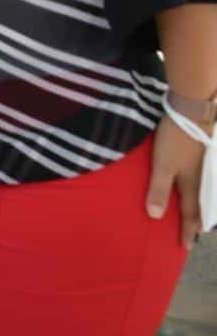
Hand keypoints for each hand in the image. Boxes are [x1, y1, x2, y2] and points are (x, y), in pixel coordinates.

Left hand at [147, 111, 206, 248]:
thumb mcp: (162, 165)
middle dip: (196, 222)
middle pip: (200, 206)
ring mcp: (202, 166)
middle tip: (194, 236)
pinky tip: (194, 187)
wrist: (192, 112)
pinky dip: (198, 191)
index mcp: (191, 185)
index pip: (189, 214)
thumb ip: (158, 189)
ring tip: (197, 217)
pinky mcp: (201, 155)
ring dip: (199, 207)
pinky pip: (201, 180)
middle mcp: (200, 179)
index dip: (186, 230)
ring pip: (202, 193)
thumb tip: (155, 216)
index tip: (185, 246)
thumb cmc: (176, 141)